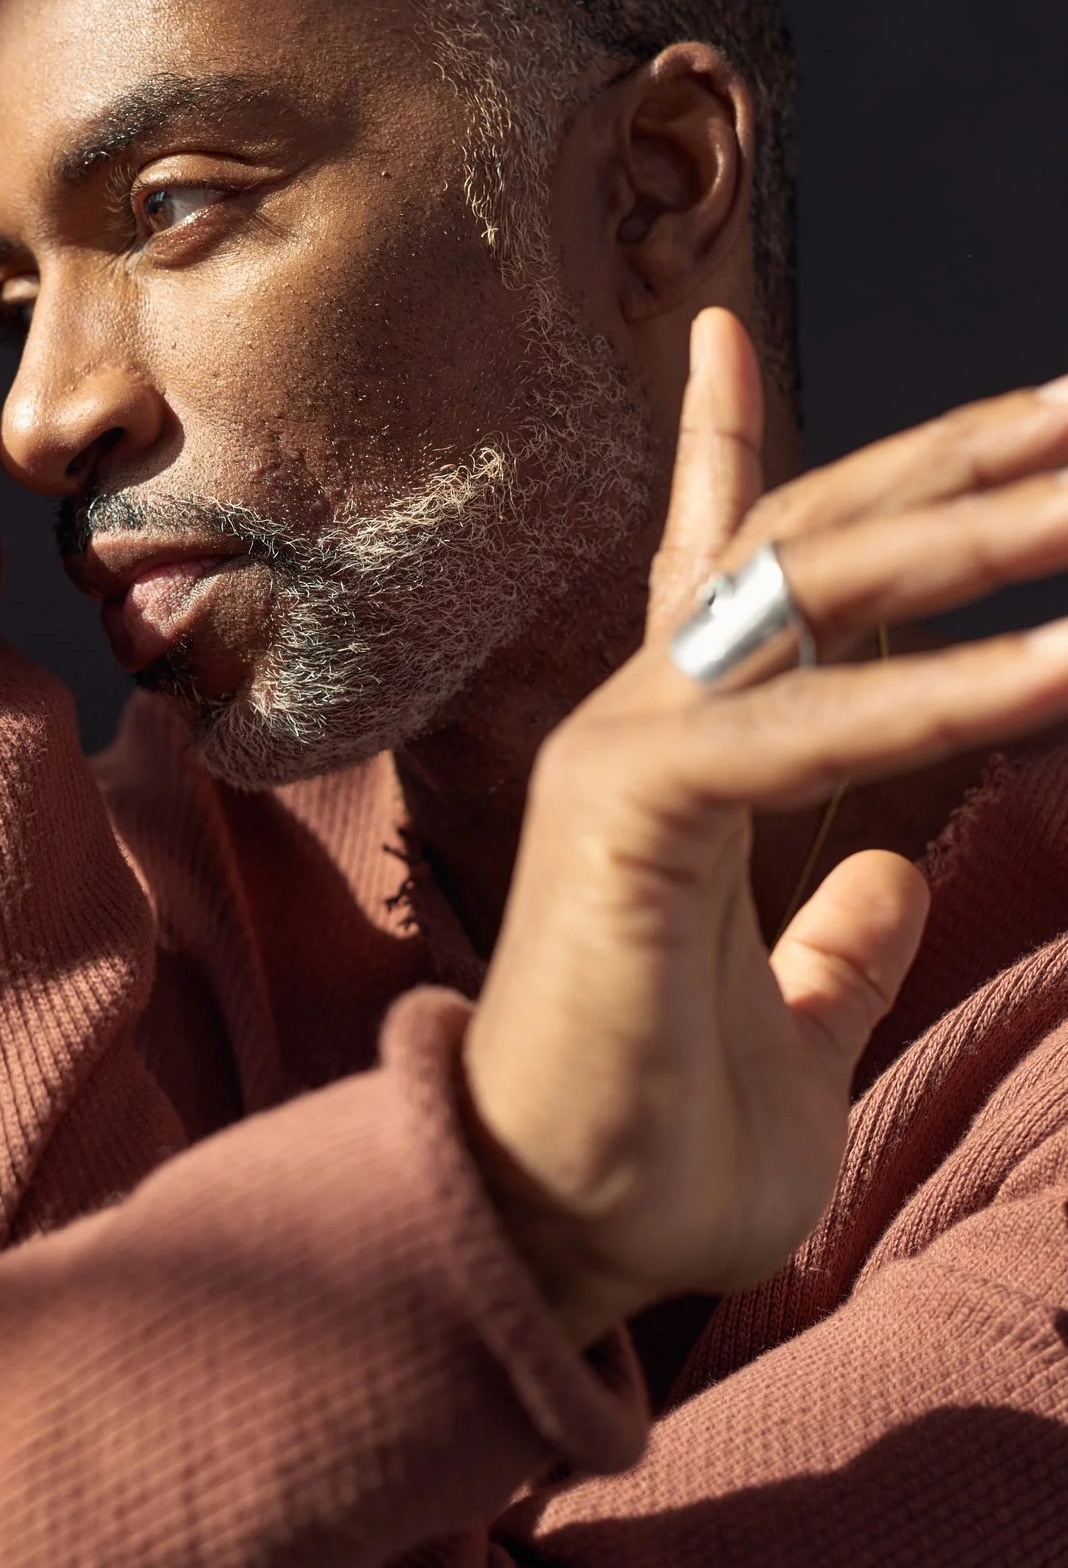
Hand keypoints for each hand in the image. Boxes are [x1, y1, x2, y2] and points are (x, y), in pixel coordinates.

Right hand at [462, 309, 1067, 1348]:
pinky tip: (1062, 664)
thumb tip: (895, 877)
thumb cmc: (657, 1148)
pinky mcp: (630, 813)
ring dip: (971, 534)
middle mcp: (642, 722)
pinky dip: (937, 694)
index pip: (712, 570)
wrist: (550, 1238)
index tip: (722, 329)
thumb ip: (836, 947)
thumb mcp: (798, 1030)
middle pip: (802, 541)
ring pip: (806, 590)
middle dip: (952, 468)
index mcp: (678, 758)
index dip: (722, 442)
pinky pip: (802, 728)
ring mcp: (628, 751)